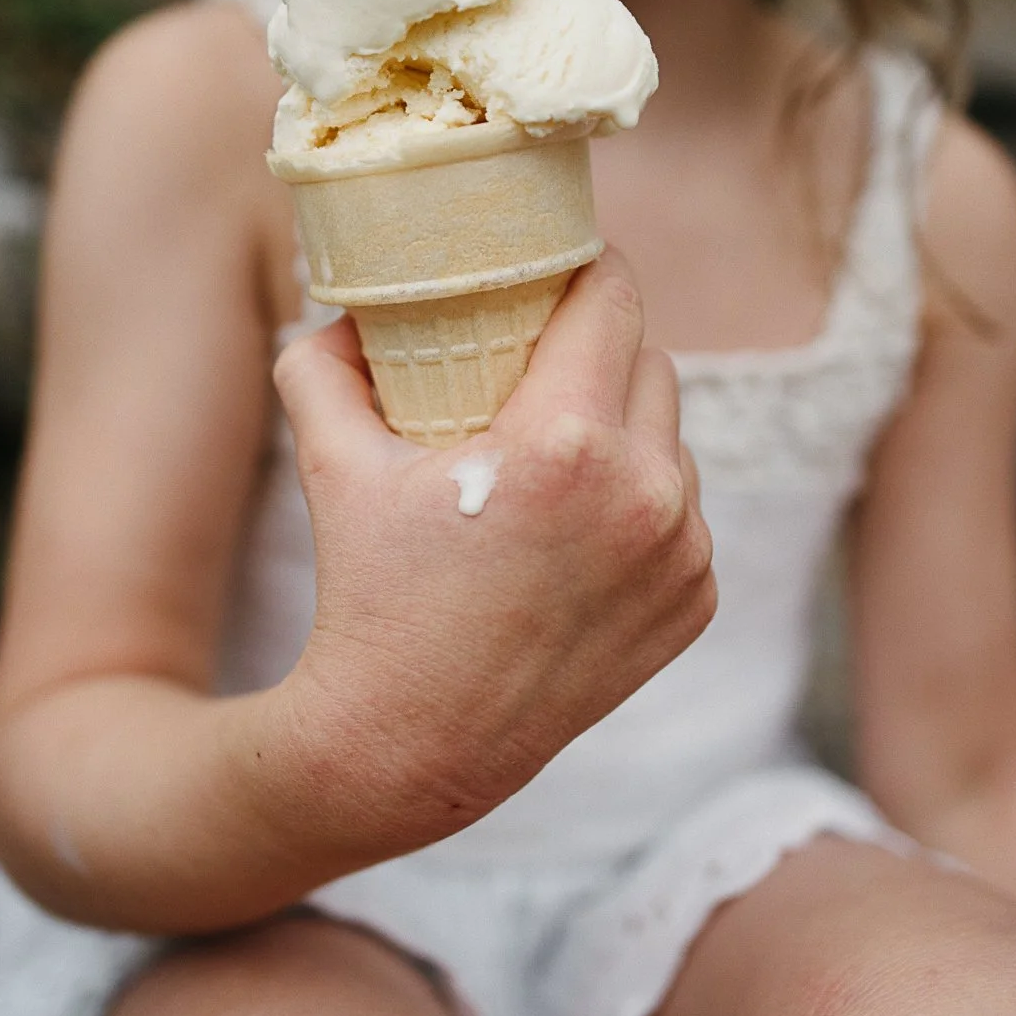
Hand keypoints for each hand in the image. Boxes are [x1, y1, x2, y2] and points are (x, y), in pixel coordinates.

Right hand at [266, 254, 715, 855]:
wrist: (412, 748)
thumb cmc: (369, 601)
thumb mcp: (332, 469)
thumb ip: (321, 367)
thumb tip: (334, 312)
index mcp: (567, 444)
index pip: (611, 297)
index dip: (584, 268)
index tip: (557, 268)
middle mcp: (645, 493)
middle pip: (649, 357)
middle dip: (599, 347)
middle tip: (542, 359)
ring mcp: (681, 553)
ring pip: (673, 436)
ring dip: (628, 425)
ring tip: (560, 448)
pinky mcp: (695, 601)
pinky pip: (685, 511)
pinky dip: (644, 501)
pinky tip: (584, 524)